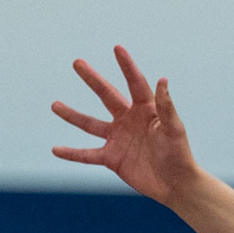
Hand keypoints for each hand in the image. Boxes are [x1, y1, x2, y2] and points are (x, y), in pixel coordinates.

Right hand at [52, 46, 197, 202]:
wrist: (176, 184)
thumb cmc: (179, 154)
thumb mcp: (174, 129)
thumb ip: (166, 106)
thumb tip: (162, 79)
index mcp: (146, 109)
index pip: (135, 83)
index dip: (126, 66)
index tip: (117, 48)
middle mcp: (129, 120)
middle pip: (106, 95)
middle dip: (92, 79)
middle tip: (77, 62)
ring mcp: (118, 139)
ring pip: (90, 124)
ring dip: (72, 115)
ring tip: (54, 105)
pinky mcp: (112, 158)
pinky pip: (87, 155)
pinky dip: (71, 153)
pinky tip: (55, 149)